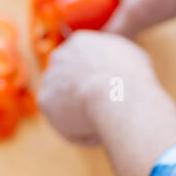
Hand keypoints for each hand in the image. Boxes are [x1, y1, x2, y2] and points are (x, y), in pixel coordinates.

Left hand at [38, 30, 154, 145]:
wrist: (115, 92)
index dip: (96, 80)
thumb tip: (118, 68)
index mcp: (80, 42)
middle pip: (70, 80)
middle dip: (84, 97)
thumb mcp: (130, 57)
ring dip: (83, 117)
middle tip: (106, 112)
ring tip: (107, 124)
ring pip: (67, 104)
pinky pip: (65, 124)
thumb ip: (116, 60)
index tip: (110, 94)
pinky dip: (80, 133)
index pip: (83, 61)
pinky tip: (97, 133)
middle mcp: (61, 55)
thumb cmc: (131, 76)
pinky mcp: (44, 100)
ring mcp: (49, 77)